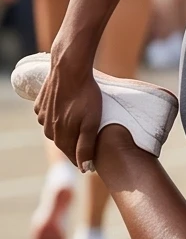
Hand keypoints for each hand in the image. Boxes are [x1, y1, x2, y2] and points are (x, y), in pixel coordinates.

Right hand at [37, 31, 103, 170]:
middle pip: (63, 143)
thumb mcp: (91, 123)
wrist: (70, 70)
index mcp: (60, 135)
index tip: (90, 165)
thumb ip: (86, 146)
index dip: (81, 160)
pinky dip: (57, 119)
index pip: (71, 154)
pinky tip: (65, 116)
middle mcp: (48, 128)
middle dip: (74, 148)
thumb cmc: (86, 96)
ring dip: (65, 132)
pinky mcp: (41, 104)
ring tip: (78, 132)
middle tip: (86, 150)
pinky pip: (49, 117)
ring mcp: (42, 115)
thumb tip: (85, 168)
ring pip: (55, 130)